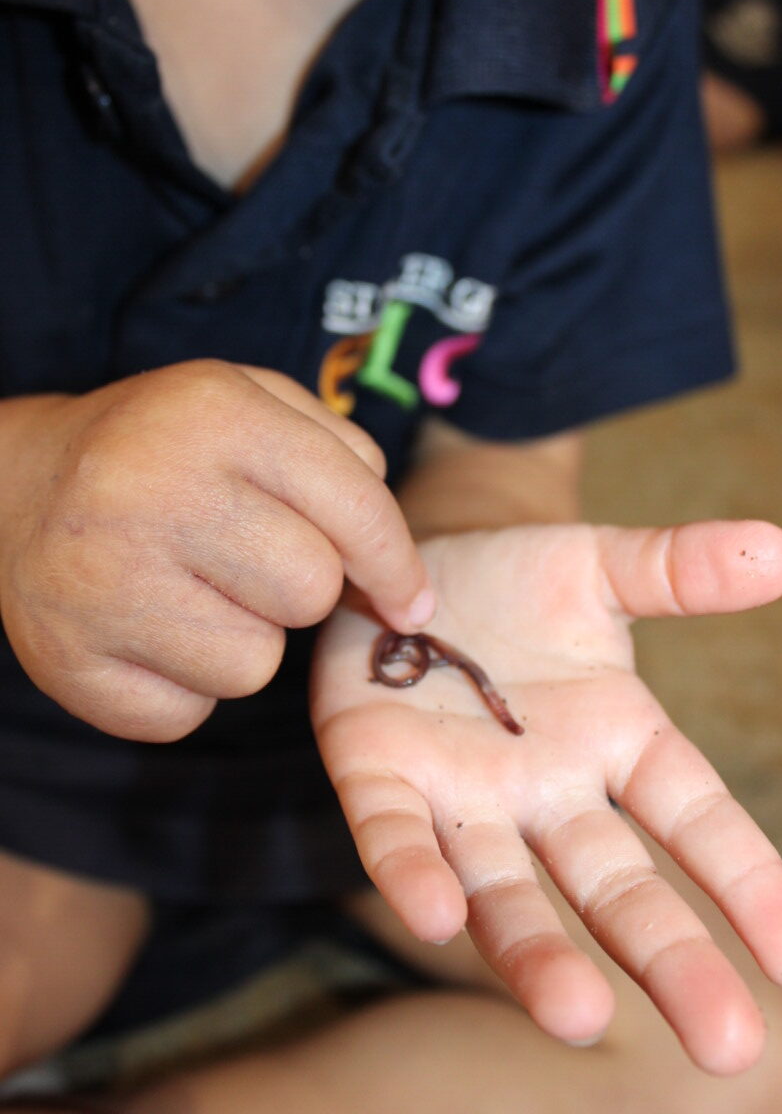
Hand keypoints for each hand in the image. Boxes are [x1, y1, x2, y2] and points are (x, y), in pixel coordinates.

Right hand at [0, 360, 431, 738]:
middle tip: (247, 561)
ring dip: (241, 639)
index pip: (357, 508)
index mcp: (215, 414)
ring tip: (188, 590)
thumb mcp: (248, 403)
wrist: (15, 487)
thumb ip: (340, 454)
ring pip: (254, 665)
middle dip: (300, 588)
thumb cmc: (161, 449)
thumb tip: (399, 571)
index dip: (396, 565)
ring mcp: (101, 581)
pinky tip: (146, 630)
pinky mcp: (68, 661)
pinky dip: (183, 685)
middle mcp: (152, 491)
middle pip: (310, 591)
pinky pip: (188, 713)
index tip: (408, 600)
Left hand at [311, 520, 781, 1074]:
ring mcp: (460, 791)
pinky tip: (437, 915)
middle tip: (727, 1043)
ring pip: (505, 889)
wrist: (409, 566)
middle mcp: (544, 788)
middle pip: (613, 882)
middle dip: (667, 956)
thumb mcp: (598, 565)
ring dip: (538, 952)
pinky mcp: (377, 774)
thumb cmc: (513, 579)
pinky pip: (395, 835)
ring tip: (576, 1015)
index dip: (744, 880)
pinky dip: (413, 875)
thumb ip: (676, 569)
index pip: (692, 816)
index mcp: (613, 739)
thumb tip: (775, 551)